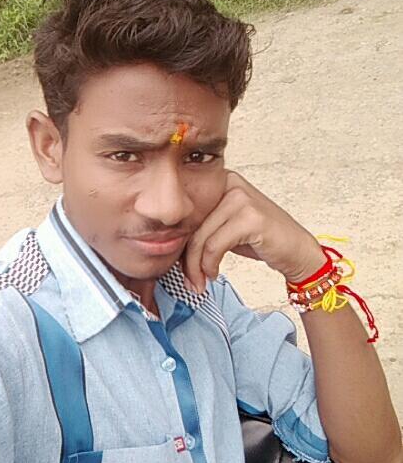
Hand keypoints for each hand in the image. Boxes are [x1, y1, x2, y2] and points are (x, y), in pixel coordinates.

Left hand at [180, 170, 326, 292]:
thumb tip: (167, 242)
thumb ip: (200, 226)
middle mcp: (230, 182)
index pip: (187, 213)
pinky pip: (215, 246)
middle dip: (186, 259)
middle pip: (191, 225)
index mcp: (220, 180)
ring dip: (196, 267)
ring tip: (200, 282)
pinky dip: (210, 265)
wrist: (297, 250)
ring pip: (200, 238)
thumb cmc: (260, 239)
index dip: (179, 242)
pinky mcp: (250, 217)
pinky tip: (214, 274)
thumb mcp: (224, 227)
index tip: (179, 266)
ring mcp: (241, 198)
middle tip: (189, 281)